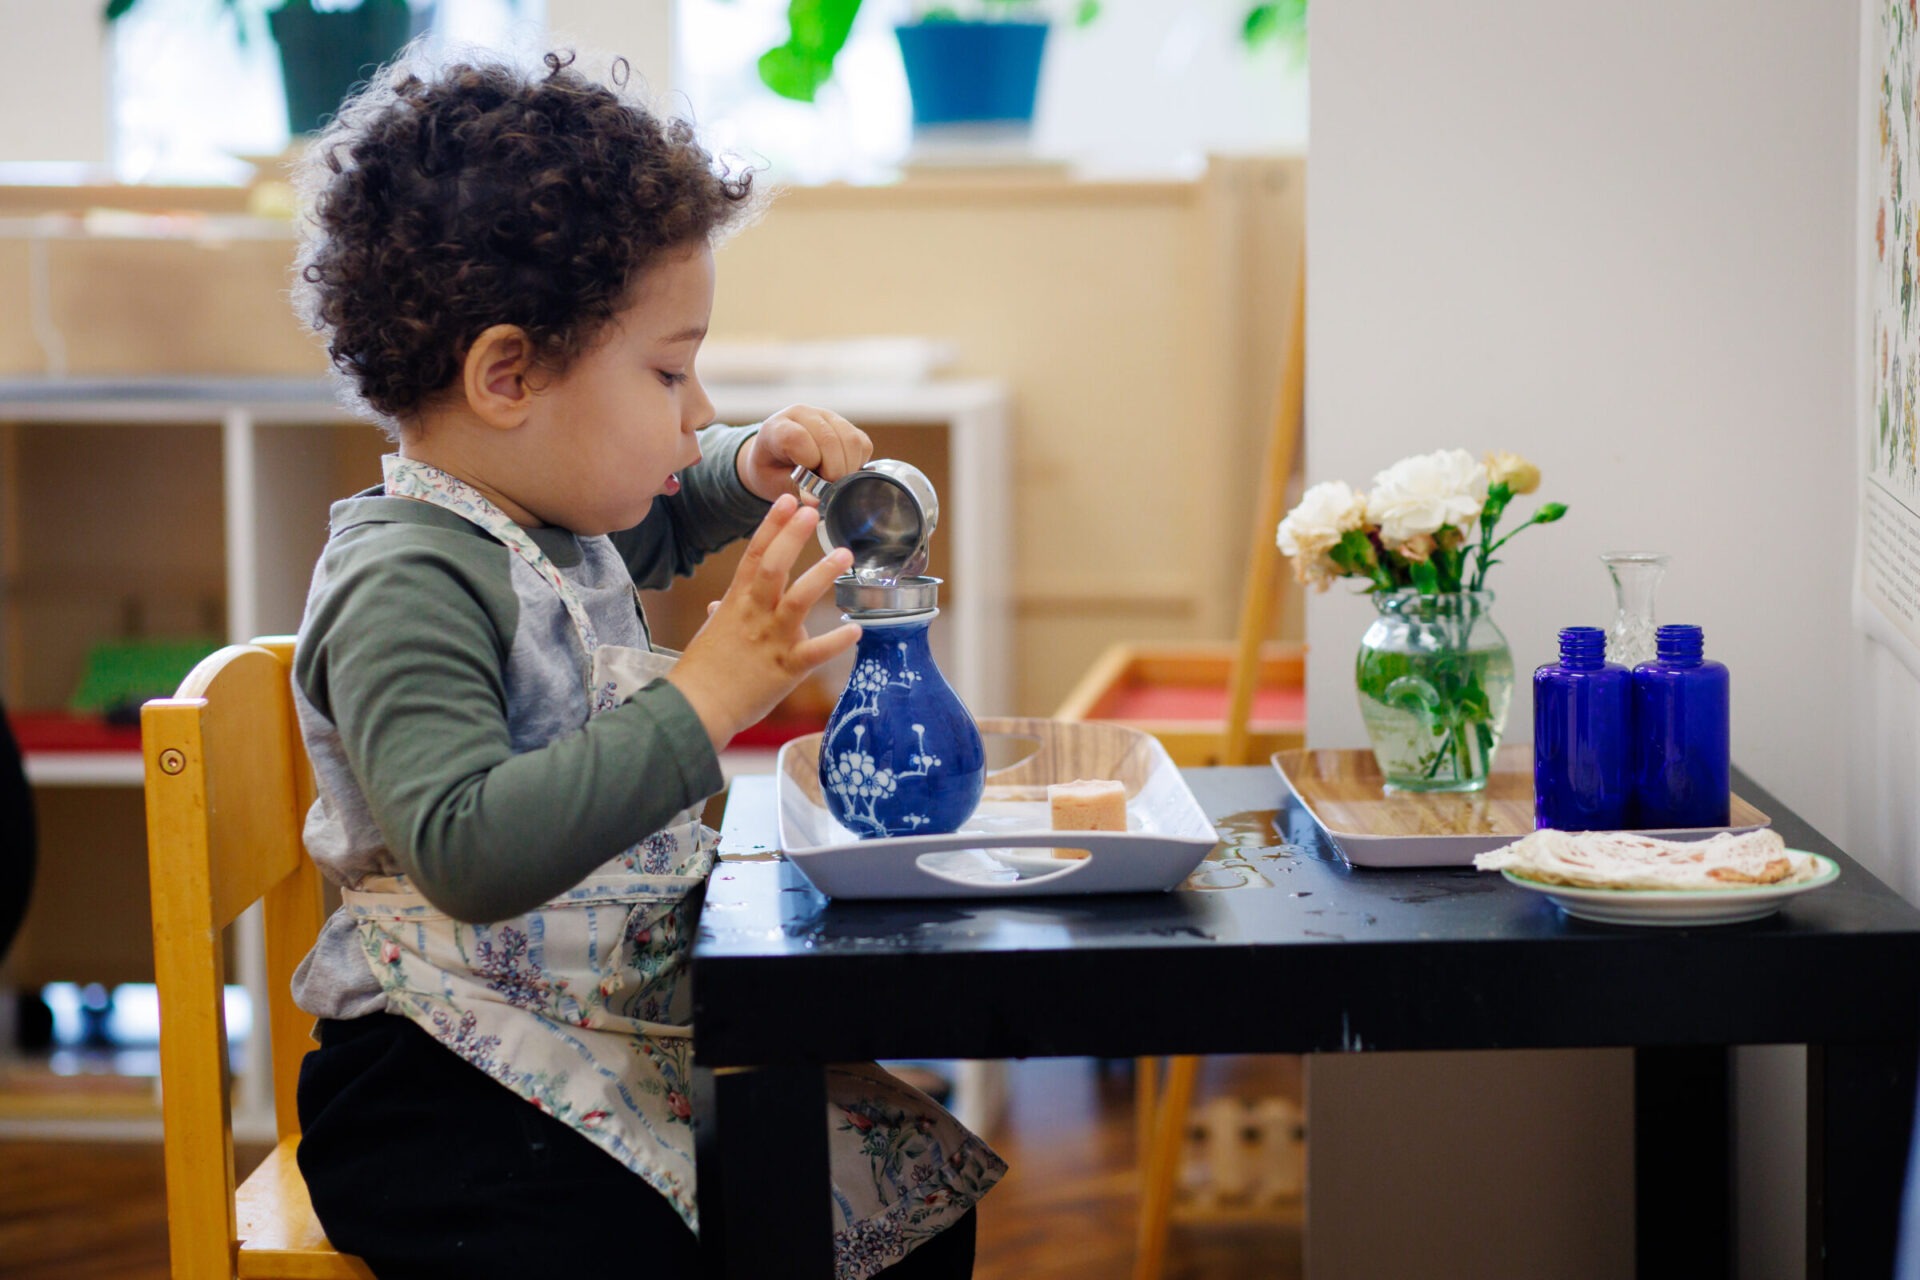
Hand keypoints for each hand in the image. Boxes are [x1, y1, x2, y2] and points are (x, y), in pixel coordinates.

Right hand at [667, 495, 859, 750]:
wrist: (696, 707)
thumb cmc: (702, 671)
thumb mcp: (710, 634)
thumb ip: (722, 614)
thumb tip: (716, 606)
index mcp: (736, 602)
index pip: (754, 555)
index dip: (771, 525)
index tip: (787, 499)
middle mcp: (754, 615)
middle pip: (773, 566)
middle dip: (793, 536)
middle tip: (813, 512)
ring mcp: (770, 640)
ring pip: (798, 600)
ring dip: (821, 574)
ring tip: (844, 554)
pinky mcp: (785, 668)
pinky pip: (815, 652)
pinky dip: (836, 641)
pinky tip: (856, 630)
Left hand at [736, 404, 872, 501]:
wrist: (776, 458)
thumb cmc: (773, 472)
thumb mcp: (775, 484)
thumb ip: (795, 489)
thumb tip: (816, 499)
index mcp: (778, 426)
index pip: (798, 437)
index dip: (808, 461)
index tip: (808, 478)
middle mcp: (803, 414)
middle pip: (829, 439)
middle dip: (832, 470)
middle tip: (827, 487)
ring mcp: (827, 416)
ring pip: (851, 440)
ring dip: (848, 468)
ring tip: (835, 480)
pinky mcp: (846, 425)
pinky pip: (862, 444)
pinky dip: (857, 463)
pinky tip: (842, 470)